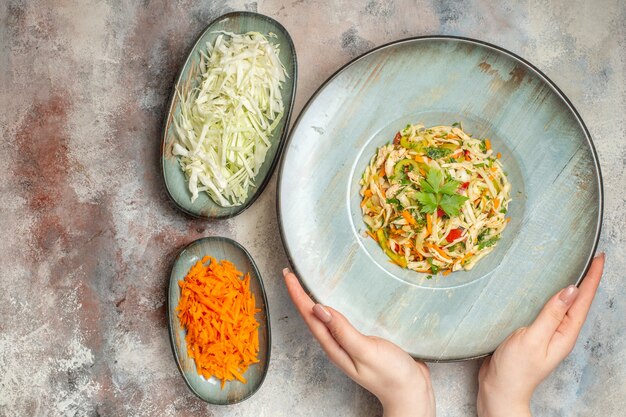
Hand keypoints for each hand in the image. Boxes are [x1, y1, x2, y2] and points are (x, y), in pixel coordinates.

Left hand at [283, 268, 434, 416]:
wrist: (411, 391)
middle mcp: (337, 343)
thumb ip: (342, 331)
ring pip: (325, 318)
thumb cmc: (390, 374)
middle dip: (300, 294)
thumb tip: (318, 309)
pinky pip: (341, 320)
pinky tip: (336, 301)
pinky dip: (334, 306)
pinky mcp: (361, 340)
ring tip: (305, 283)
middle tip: (291, 273)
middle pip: (312, 316)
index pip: (309, 316)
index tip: (289, 275)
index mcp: (334, 346)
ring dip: (313, 299)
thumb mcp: (366, 351)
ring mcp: (348, 343)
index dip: (297, 294)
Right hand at [477, 253, 604, 416]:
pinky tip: (543, 289)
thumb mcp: (534, 338)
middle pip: (577, 301)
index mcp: (565, 333)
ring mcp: (546, 332)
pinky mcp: (532, 331)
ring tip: (575, 266)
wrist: (499, 388)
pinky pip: (546, 308)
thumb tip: (570, 290)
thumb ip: (551, 314)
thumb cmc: (516, 368)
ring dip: (569, 285)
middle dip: (587, 278)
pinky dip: (548, 294)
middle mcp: (559, 331)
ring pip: (562, 304)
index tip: (599, 257)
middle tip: (592, 256)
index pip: (583, 300)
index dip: (592, 278)